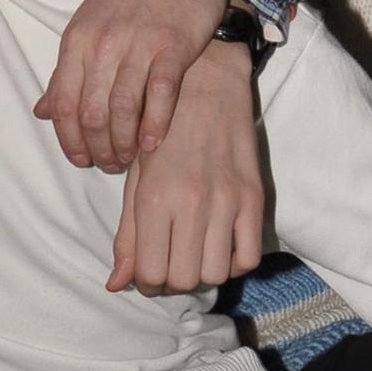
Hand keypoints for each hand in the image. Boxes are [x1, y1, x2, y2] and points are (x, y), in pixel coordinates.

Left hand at [37, 0, 274, 171]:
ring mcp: (138, 45)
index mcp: (77, 41)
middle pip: (91, 115)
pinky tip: (152, 145)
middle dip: (97, 149)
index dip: (70, 141)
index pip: (63, 105)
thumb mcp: (90, 25)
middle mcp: (102, 45)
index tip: (81, 160)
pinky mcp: (173, 47)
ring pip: (122, 112)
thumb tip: (41, 112)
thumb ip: (68, 71)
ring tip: (128, 159)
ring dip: (123, 145)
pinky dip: (153, 127)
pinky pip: (159, 97)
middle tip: (108, 165)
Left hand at [107, 41, 265, 290]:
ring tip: (194, 252)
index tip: (147, 271)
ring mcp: (227, 201)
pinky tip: (220, 245)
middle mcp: (193, 203)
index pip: (151, 274)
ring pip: (217, 273)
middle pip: (185, 280)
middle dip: (172, 281)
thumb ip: (126, 235)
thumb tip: (117, 285)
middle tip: (170, 261)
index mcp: (155, 199)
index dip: (146, 283)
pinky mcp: (254, 197)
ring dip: (203, 272)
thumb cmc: (160, 132)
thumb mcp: (134, 179)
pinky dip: (233, 262)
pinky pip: (249, 257)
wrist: (205, 85)